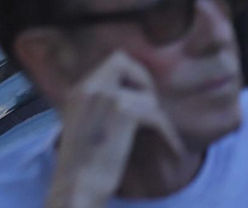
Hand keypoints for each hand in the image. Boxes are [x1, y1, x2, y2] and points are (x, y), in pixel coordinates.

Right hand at [46, 51, 186, 207]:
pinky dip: (167, 133)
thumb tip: (126, 98)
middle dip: (142, 81)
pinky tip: (171, 149)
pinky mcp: (122, 112)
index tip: (138, 97)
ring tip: (161, 134)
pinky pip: (156, 115)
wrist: (76, 186)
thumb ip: (97, 108)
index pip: (111, 62)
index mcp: (77, 91)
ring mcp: (104, 97)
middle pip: (123, 61)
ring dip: (157, 114)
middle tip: (150, 108)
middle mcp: (88, 88)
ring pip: (144, 93)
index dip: (130, 76)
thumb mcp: (83, 127)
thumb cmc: (81, 166)